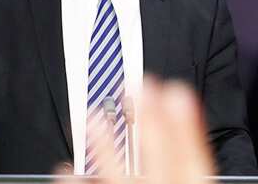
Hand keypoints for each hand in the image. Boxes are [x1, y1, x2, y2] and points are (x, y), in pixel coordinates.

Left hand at [54, 77, 214, 183]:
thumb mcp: (194, 179)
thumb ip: (190, 155)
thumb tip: (190, 116)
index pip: (193, 156)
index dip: (186, 123)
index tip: (177, 90)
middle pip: (159, 159)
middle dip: (150, 119)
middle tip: (141, 84)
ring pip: (120, 178)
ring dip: (105, 148)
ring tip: (94, 117)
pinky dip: (76, 183)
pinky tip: (63, 169)